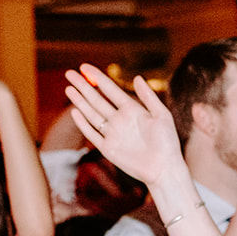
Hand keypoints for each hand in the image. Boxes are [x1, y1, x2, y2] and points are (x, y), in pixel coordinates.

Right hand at [63, 63, 185, 184]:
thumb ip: (148, 97)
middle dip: (82, 86)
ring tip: (69, 88)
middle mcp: (119, 120)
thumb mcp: (161, 115)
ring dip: (80, 101)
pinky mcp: (108, 149)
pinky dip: (83, 124)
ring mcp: (112, 134)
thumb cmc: (167, 142)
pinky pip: (92, 134)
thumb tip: (137, 77)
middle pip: (96, 99)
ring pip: (92, 114)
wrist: (164, 168)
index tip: (84, 67)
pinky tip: (75, 112)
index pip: (110, 89)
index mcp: (132, 109)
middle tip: (69, 73)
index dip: (97, 77)